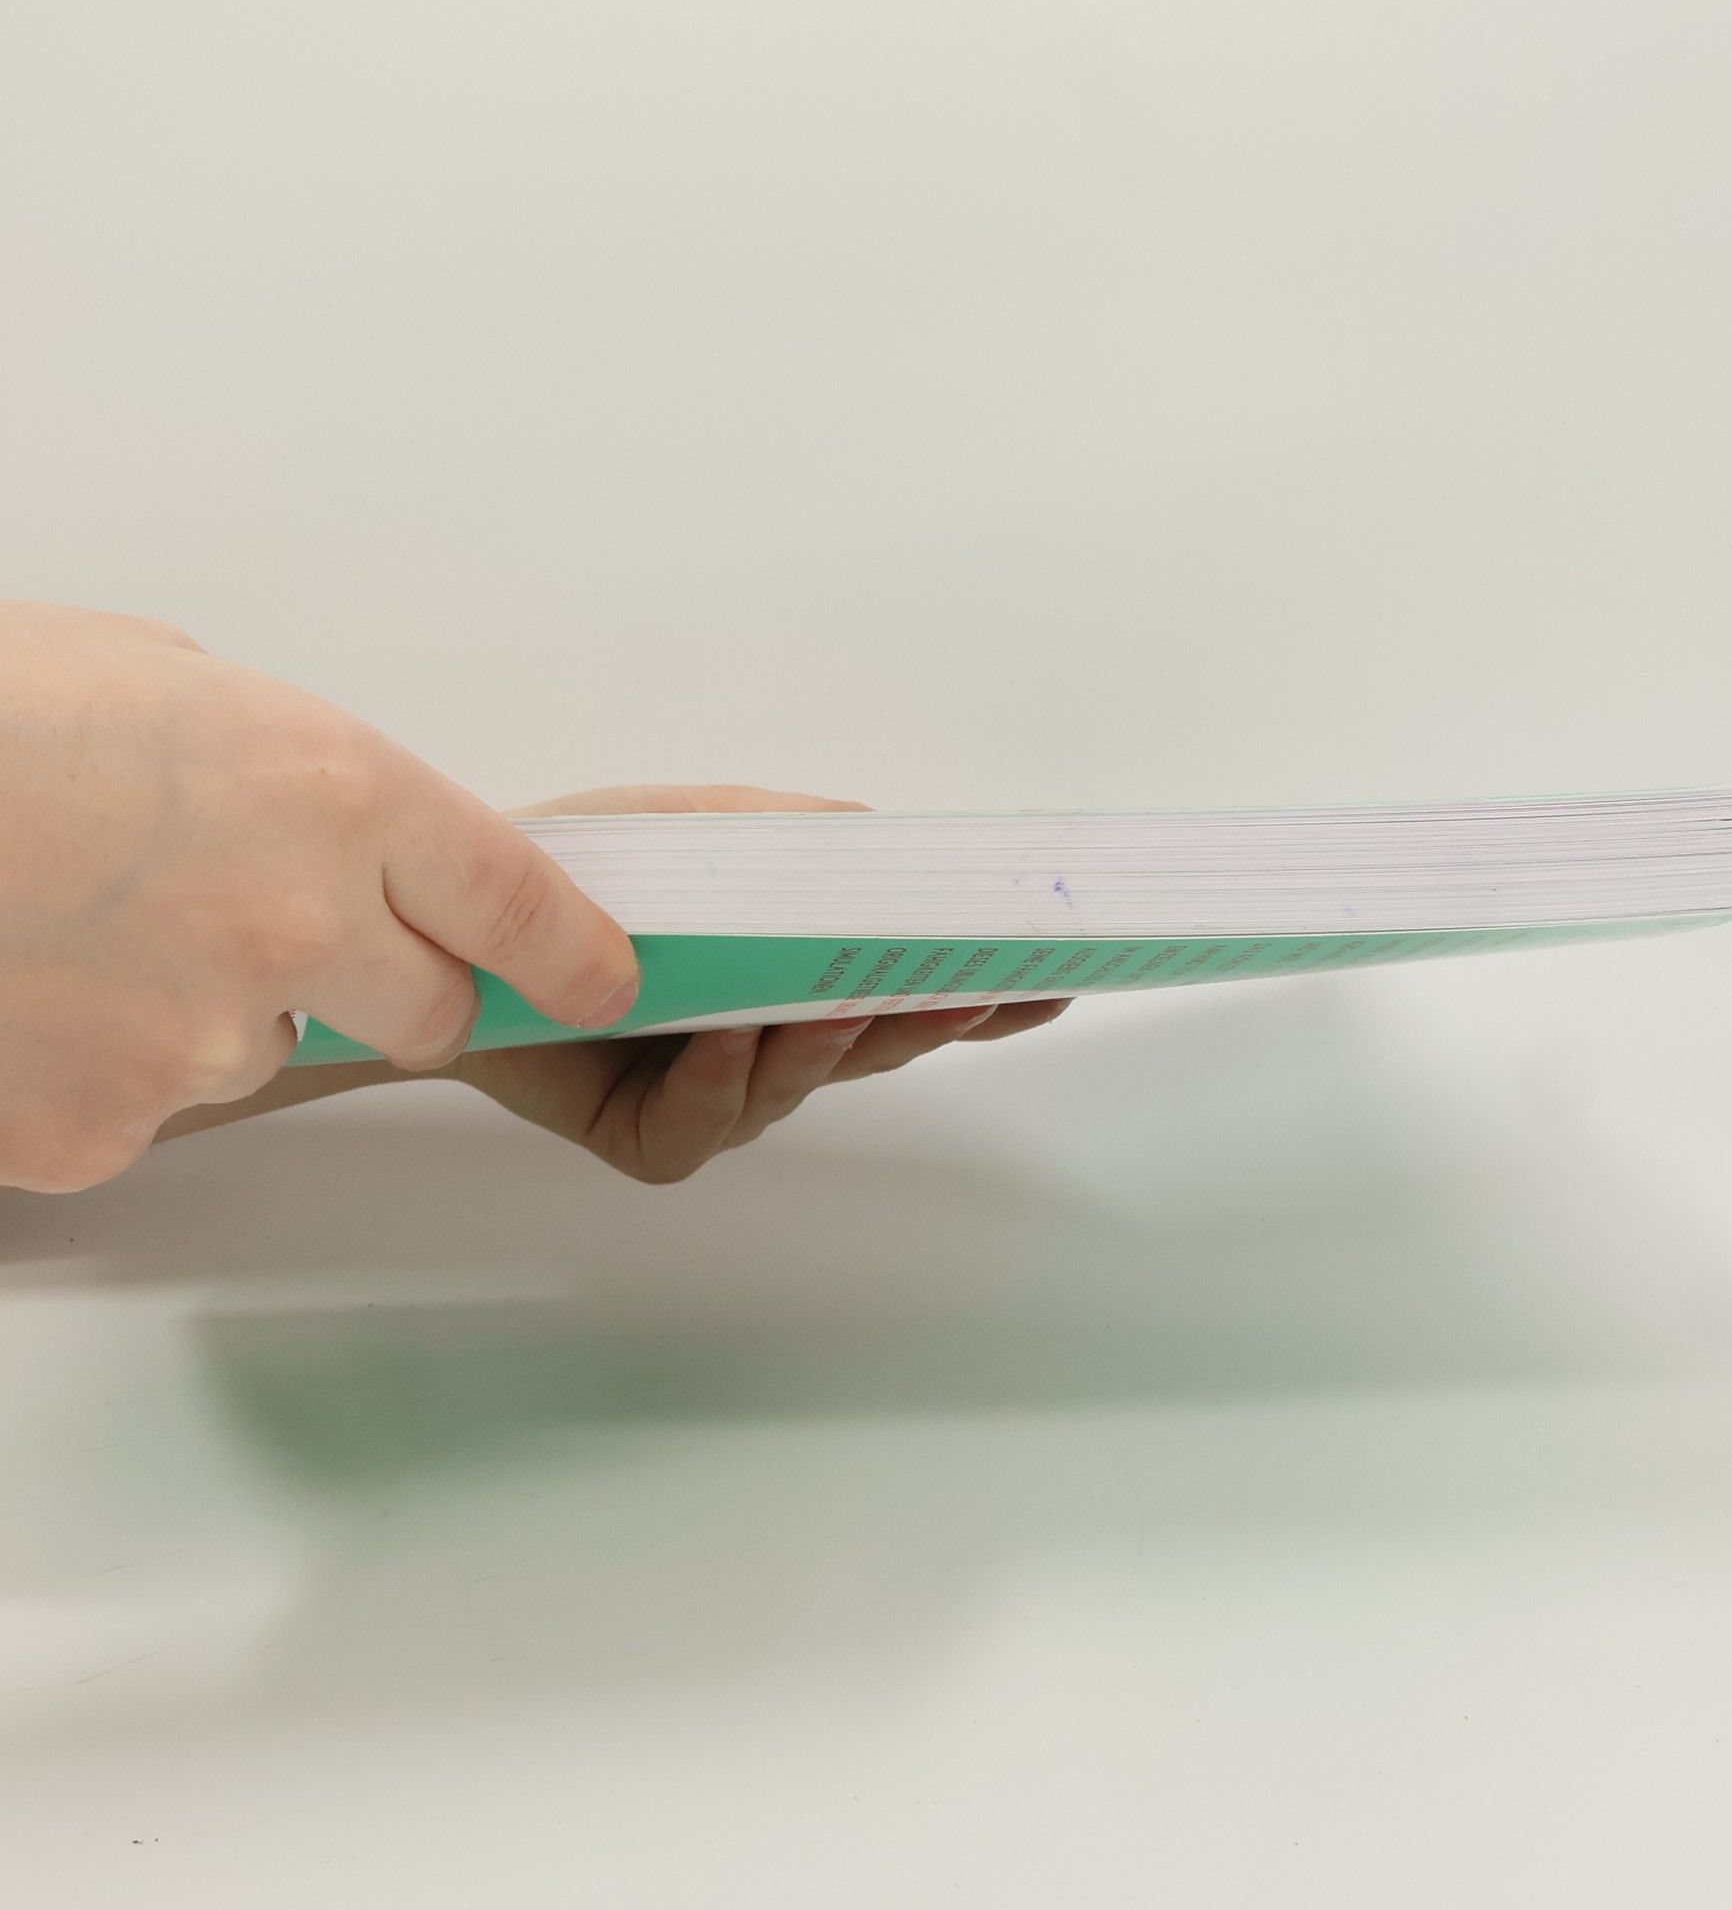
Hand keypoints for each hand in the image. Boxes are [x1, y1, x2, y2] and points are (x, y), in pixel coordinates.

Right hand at [0, 602, 637, 1191]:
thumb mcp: (168, 682)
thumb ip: (288, 772)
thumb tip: (343, 834)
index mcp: (333, 792)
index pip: (520, 903)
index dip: (574, 950)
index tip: (609, 977)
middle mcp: (295, 925)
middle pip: (432, 1012)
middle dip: (388, 984)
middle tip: (277, 928)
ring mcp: (196, 1040)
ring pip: (266, 1053)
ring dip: (208, 1009)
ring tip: (87, 928)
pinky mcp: (100, 1132)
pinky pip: (144, 1109)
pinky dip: (100, 1065)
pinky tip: (31, 989)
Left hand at [453, 784, 1068, 1182]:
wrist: (451, 925)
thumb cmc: (588, 870)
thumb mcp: (706, 826)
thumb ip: (797, 835)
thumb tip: (890, 840)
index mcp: (787, 977)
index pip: (901, 990)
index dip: (976, 994)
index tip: (1050, 981)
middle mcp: (763, 1045)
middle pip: (873, 1048)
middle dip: (933, 1024)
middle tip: (982, 995)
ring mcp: (712, 1098)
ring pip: (794, 1090)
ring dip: (817, 1048)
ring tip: (834, 1005)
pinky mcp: (649, 1136)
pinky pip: (703, 1128)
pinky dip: (718, 1085)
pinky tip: (724, 1041)